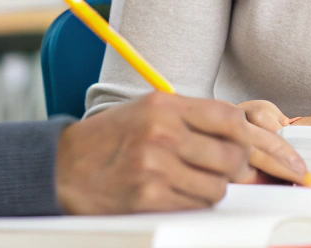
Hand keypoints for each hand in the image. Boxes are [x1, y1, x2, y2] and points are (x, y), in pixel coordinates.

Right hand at [55, 92, 308, 213]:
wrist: (63, 166)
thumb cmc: (111, 138)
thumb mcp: (149, 111)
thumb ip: (192, 120)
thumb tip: (241, 138)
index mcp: (165, 104)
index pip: (228, 117)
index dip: (246, 135)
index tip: (248, 145)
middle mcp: (162, 132)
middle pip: (231, 155)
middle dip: (237, 167)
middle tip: (228, 169)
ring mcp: (155, 167)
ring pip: (217, 187)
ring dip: (213, 188)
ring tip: (192, 180)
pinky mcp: (148, 198)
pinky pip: (194, 206)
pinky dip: (193, 203)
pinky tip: (175, 193)